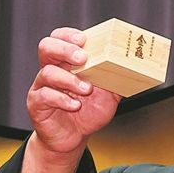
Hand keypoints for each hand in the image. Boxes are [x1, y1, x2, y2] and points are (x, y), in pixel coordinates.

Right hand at [26, 28, 120, 154]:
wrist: (74, 137)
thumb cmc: (88, 112)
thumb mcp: (109, 95)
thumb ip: (117, 80)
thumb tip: (136, 69)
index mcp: (67, 63)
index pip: (60, 38)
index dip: (68, 35)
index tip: (83, 39)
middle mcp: (52, 71)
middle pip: (47, 48)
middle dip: (64, 49)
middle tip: (82, 58)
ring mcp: (42, 86)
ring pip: (48, 73)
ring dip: (70, 79)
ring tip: (87, 89)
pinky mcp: (37, 104)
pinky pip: (45, 96)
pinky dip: (62, 99)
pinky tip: (75, 105)